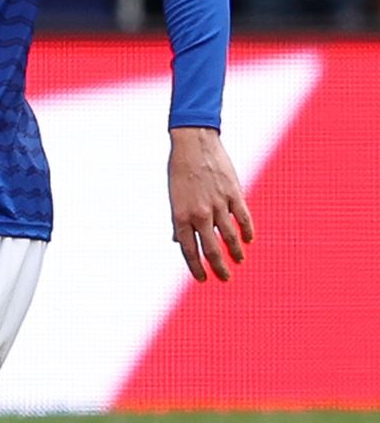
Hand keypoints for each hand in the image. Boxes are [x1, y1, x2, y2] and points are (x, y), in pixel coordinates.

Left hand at [168, 127, 253, 281]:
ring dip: (235, 252)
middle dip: (218, 267)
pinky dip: (247, 232)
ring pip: (230, 237)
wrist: (194, 144)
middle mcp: (199, 214)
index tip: (203, 279)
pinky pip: (243, 219)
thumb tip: (178, 242)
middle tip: (225, 278)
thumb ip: (177, 221)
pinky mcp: (234, 195)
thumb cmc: (179, 170)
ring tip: (239, 261)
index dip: (196, 267)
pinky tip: (249, 240)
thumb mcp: (174, 197)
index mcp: (180, 215)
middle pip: (211, 249)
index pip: (189, 250)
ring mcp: (218, 205)